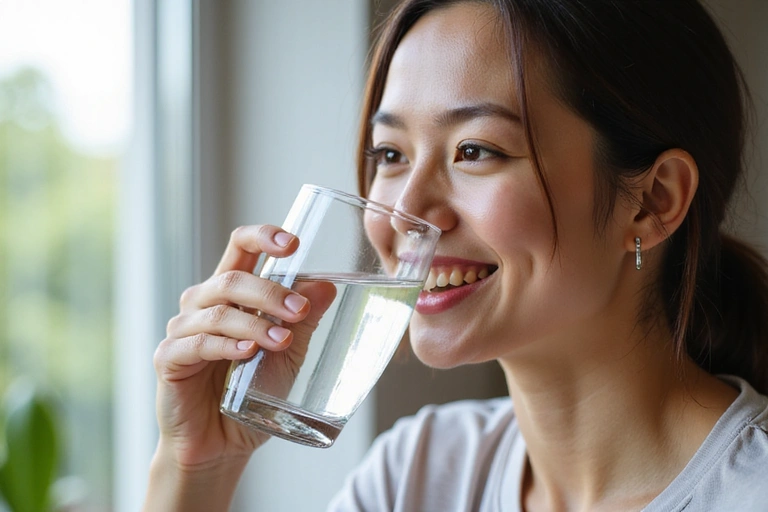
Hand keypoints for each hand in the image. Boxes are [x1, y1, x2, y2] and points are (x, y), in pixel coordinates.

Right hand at [152, 225, 336, 469]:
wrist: (223, 442)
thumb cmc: (252, 391)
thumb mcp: (288, 352)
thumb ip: (303, 320)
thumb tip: (326, 286)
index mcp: (230, 293)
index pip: (240, 248)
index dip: (262, 238)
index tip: (292, 243)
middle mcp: (203, 303)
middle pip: (231, 278)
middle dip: (269, 292)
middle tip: (300, 311)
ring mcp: (182, 329)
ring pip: (217, 311)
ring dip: (254, 323)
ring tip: (282, 340)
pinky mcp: (169, 359)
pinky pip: (198, 344)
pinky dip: (226, 346)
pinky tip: (247, 354)